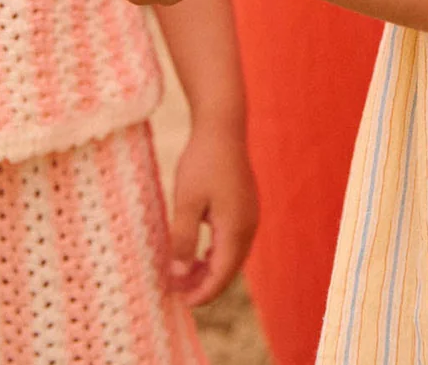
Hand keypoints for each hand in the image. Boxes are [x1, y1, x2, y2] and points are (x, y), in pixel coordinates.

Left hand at [168, 123, 258, 306]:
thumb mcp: (186, 202)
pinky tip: (200, 254)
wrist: (222, 126)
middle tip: (176, 291)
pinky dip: (218, 254)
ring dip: (211, 270)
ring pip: (233, 256)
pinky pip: (235, 241)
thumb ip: (183, 240)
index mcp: (236, 228)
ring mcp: (251, 215)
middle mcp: (249, 225)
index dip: (201, 293)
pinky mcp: (246, 206)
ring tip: (185, 275)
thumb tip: (179, 275)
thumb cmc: (202, 162)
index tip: (178, 301)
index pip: (221, 275)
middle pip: (230, 269)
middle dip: (205, 285)